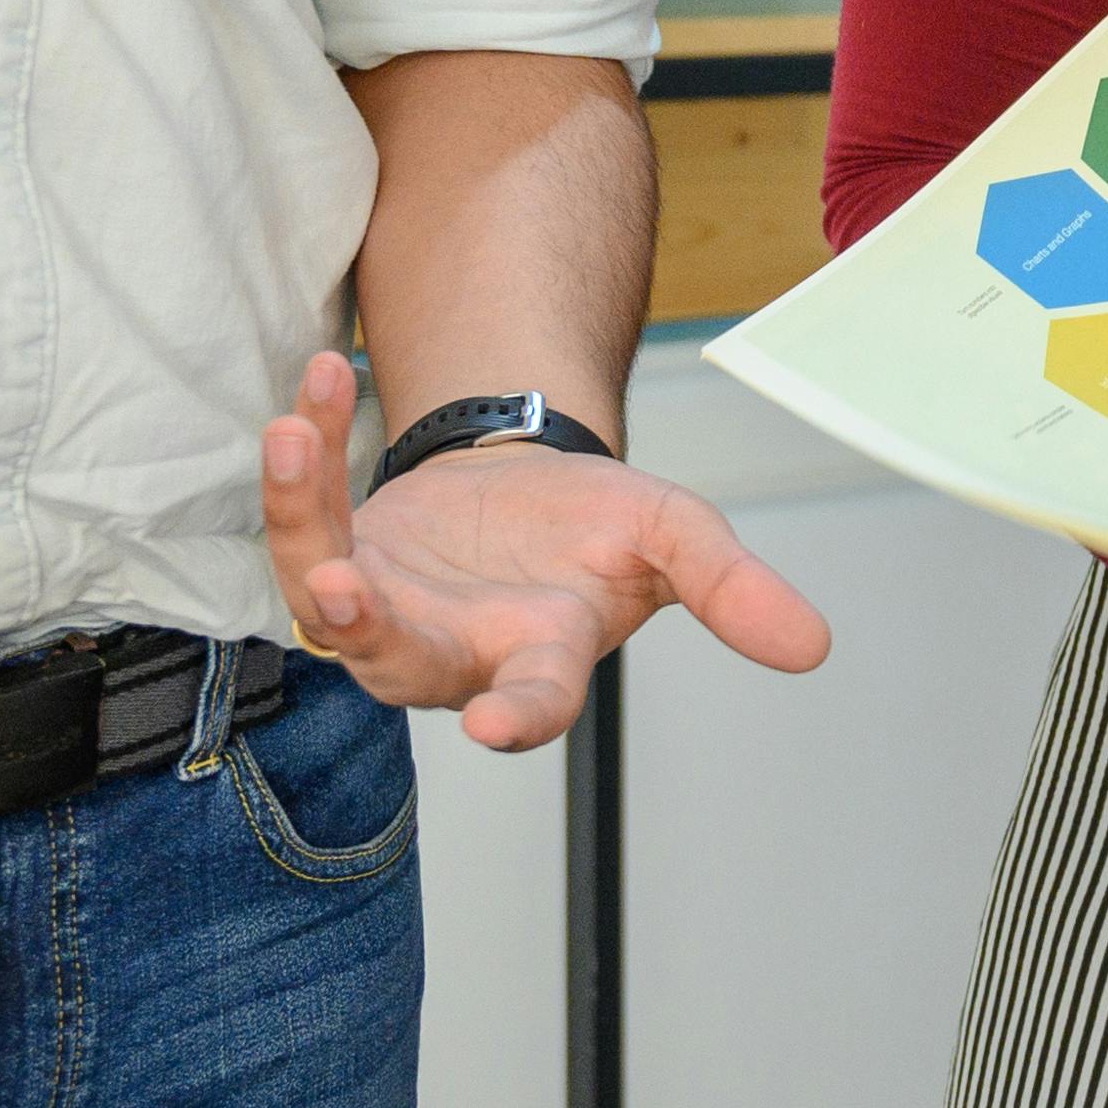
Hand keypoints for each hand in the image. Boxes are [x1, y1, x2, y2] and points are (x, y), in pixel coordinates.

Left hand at [258, 352, 834, 749]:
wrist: (521, 488)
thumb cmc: (593, 528)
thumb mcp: (675, 538)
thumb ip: (733, 590)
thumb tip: (813, 646)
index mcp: (539, 653)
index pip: (536, 697)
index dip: (520, 716)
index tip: (496, 725)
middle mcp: (448, 650)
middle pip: (397, 659)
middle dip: (363, 627)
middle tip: (336, 586)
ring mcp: (381, 608)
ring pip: (319, 587)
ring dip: (299, 518)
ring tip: (294, 437)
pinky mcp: (331, 555)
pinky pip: (299, 518)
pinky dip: (300, 457)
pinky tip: (318, 382)